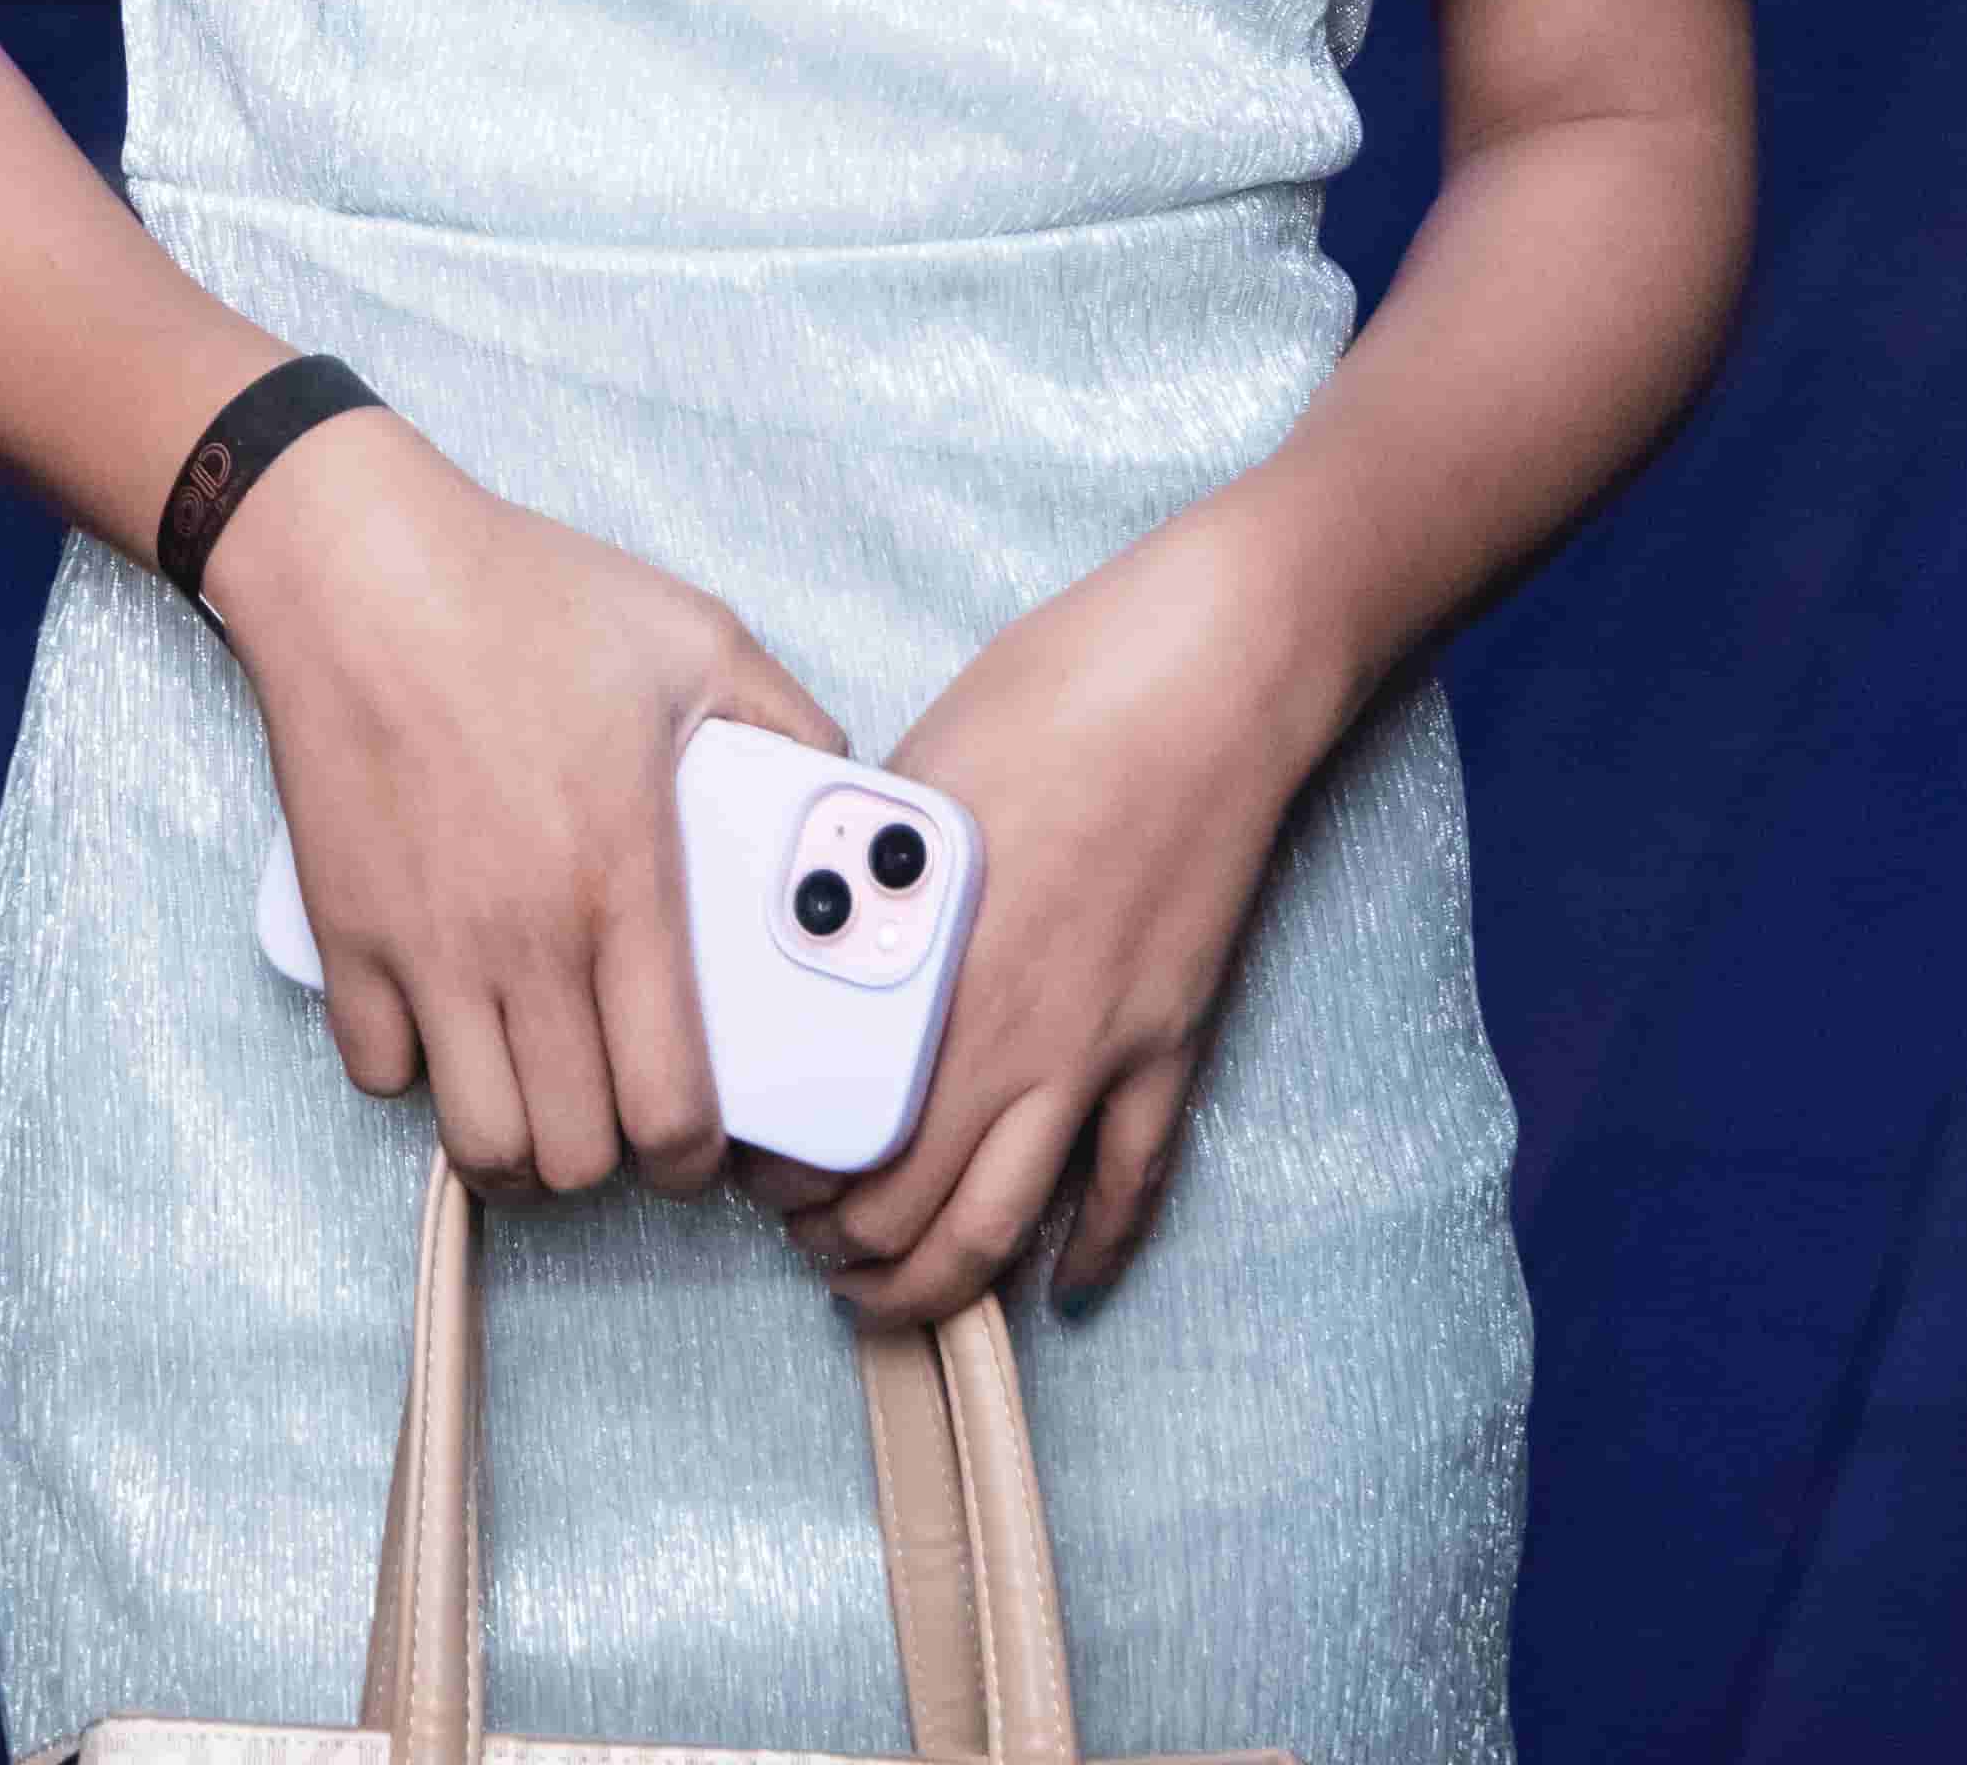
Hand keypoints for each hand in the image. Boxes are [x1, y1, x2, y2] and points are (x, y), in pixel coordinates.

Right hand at [209, 408, 845, 1210]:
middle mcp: (525, 941)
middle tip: (618, 1105)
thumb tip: (844, 787)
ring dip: (517, 1142)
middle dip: (609, 1158)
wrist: (363, 567)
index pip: (669, 1107)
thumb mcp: (696, 637)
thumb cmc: (530, 595)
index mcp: (624, 884)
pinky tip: (447, 1019)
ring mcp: (426, 948)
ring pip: (477, 1142)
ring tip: (539, 1090)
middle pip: (572, 1155)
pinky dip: (415, 1073)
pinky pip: (379, 1073)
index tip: (699, 1141)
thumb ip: (789, 722)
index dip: (694, 1158)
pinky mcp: (345, 936)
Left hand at [744, 497, 1340, 1330]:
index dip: (783, 1176)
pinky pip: (1131, 1185)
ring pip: (1005, 1229)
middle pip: (908, 1209)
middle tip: (808, 1239)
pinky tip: (1059, 1284)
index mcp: (934, 965)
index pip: (836, 1127)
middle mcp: (1011, 1032)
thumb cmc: (1058, 693)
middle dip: (844, 1247)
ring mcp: (1099, 1050)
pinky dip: (1092, 1251)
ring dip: (936, 1284)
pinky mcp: (1170, 1043)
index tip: (759, 1174)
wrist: (1207, 678)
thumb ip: (872, 873)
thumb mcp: (922, 774)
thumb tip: (822, 915)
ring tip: (889, 1289)